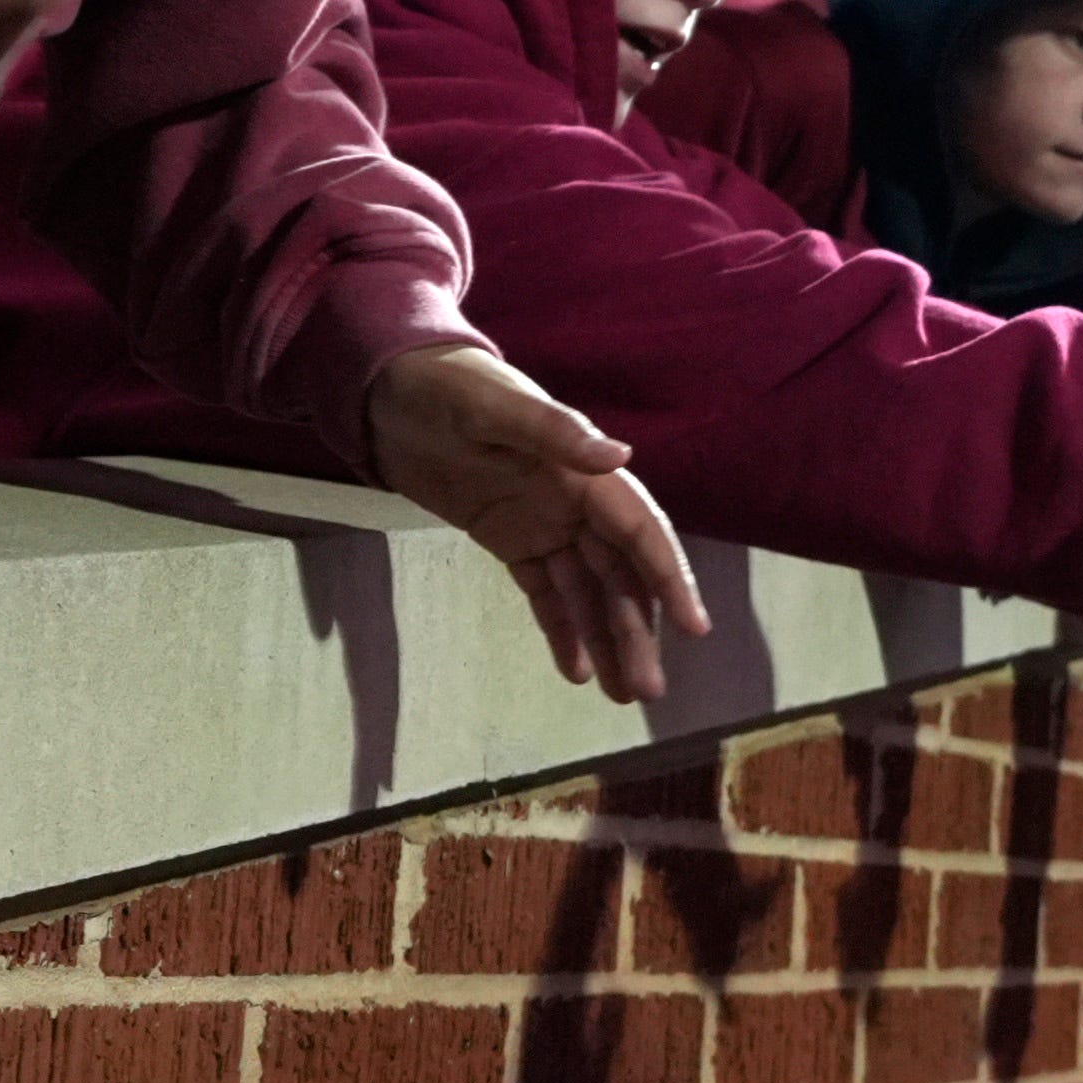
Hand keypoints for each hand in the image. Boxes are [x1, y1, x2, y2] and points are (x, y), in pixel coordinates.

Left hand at [362, 340, 709, 697]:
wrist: (387, 392)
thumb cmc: (442, 388)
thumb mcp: (491, 407)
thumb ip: (552, 431)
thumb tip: (619, 456)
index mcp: (582, 471)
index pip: (639, 531)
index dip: (669, 577)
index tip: (695, 626)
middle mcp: (574, 502)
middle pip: (619, 575)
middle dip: (638, 631)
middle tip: (649, 691)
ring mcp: (544, 524)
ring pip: (588, 593)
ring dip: (609, 641)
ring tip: (624, 695)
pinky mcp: (510, 541)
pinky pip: (545, 593)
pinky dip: (563, 631)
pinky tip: (578, 673)